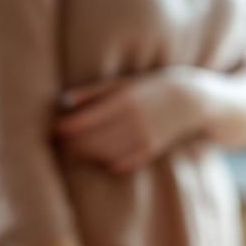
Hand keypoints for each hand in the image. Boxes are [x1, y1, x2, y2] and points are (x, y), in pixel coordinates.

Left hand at [54, 68, 204, 174]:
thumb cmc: (153, 87)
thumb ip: (95, 91)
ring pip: (101, 154)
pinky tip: (98, 157)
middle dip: (69, 144)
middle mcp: (132, 122)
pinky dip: (104, 162)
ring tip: (73, 150)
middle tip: (57, 143)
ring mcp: (142, 139)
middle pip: (88, 141)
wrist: (194, 100)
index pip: (81, 122)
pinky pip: (119, 164)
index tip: (52, 129)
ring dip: (84, 155)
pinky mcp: (150, 152)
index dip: (62, 128)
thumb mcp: (125, 81)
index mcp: (122, 101)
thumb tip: (63, 101)